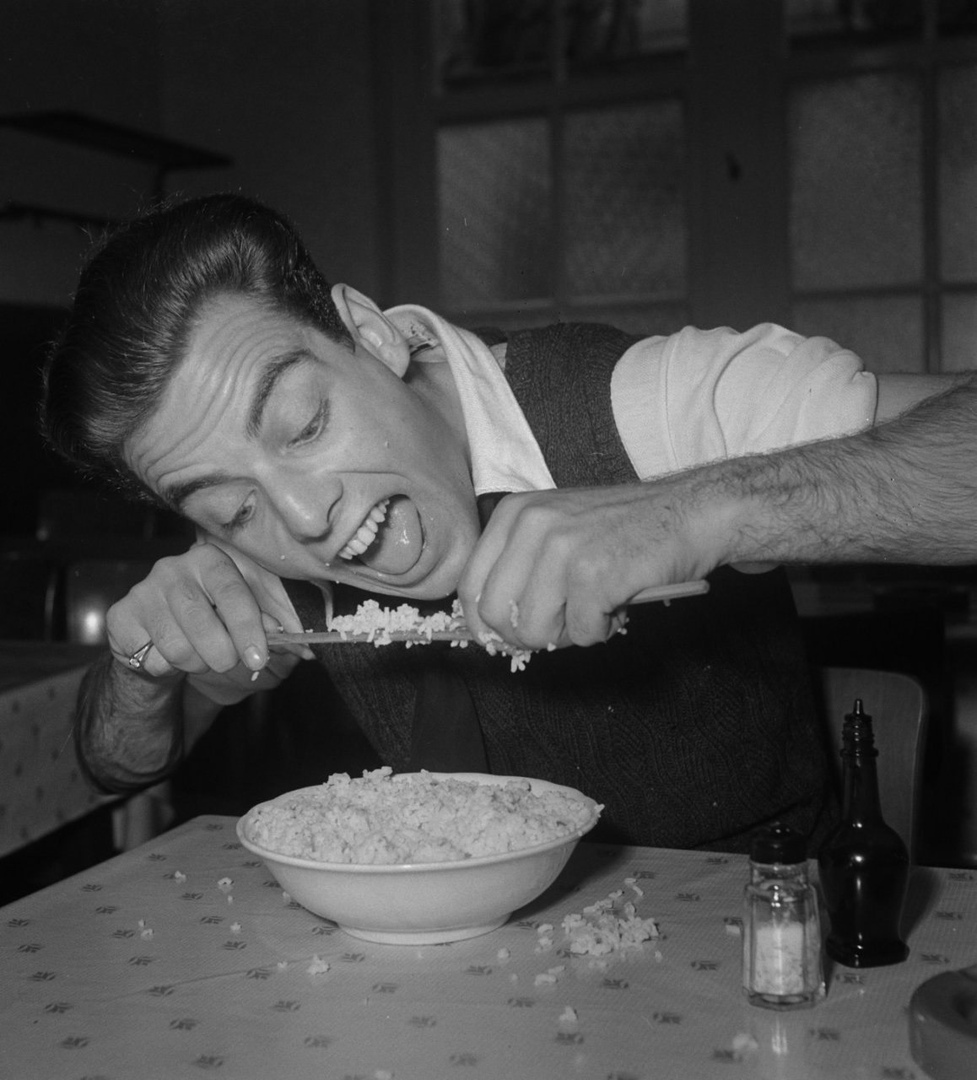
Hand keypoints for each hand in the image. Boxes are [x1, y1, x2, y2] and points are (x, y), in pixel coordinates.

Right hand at [106, 539, 312, 702]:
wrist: (160, 640)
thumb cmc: (214, 624)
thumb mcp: (249, 621)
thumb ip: (279, 628)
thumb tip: (312, 646)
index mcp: (212, 560)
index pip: (233, 591)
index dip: (247, 627)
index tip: (259, 658)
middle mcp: (174, 567)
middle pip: (202, 621)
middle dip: (221, 653)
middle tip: (226, 662)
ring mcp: (144, 590)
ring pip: (177, 646)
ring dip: (194, 664)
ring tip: (196, 656)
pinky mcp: (121, 615)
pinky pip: (151, 657)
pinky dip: (165, 668)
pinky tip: (165, 654)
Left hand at [457, 484, 710, 650]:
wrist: (688, 513)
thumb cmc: (623, 529)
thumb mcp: (557, 529)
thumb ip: (520, 566)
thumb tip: (490, 627)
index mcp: (514, 513)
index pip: (471, 585)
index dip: (483, 624)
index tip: (503, 637)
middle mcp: (532, 525)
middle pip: (495, 615)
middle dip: (527, 634)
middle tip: (561, 625)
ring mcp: (562, 548)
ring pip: (533, 630)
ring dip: (567, 633)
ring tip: (594, 608)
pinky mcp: (594, 574)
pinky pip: (581, 632)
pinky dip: (602, 629)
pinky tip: (618, 603)